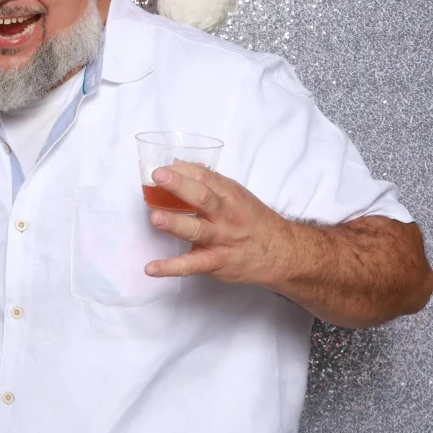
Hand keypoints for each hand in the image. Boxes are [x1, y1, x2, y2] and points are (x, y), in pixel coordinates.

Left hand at [144, 161, 291, 284]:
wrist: (281, 253)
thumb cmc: (252, 220)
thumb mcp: (235, 194)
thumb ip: (206, 180)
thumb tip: (175, 164)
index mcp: (230, 195)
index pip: (205, 177)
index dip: (182, 171)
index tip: (161, 168)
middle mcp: (226, 216)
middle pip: (203, 198)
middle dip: (180, 186)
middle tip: (158, 177)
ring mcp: (221, 240)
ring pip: (197, 231)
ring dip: (175, 224)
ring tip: (155, 218)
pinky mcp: (215, 263)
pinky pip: (191, 266)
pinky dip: (171, 268)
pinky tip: (151, 268)